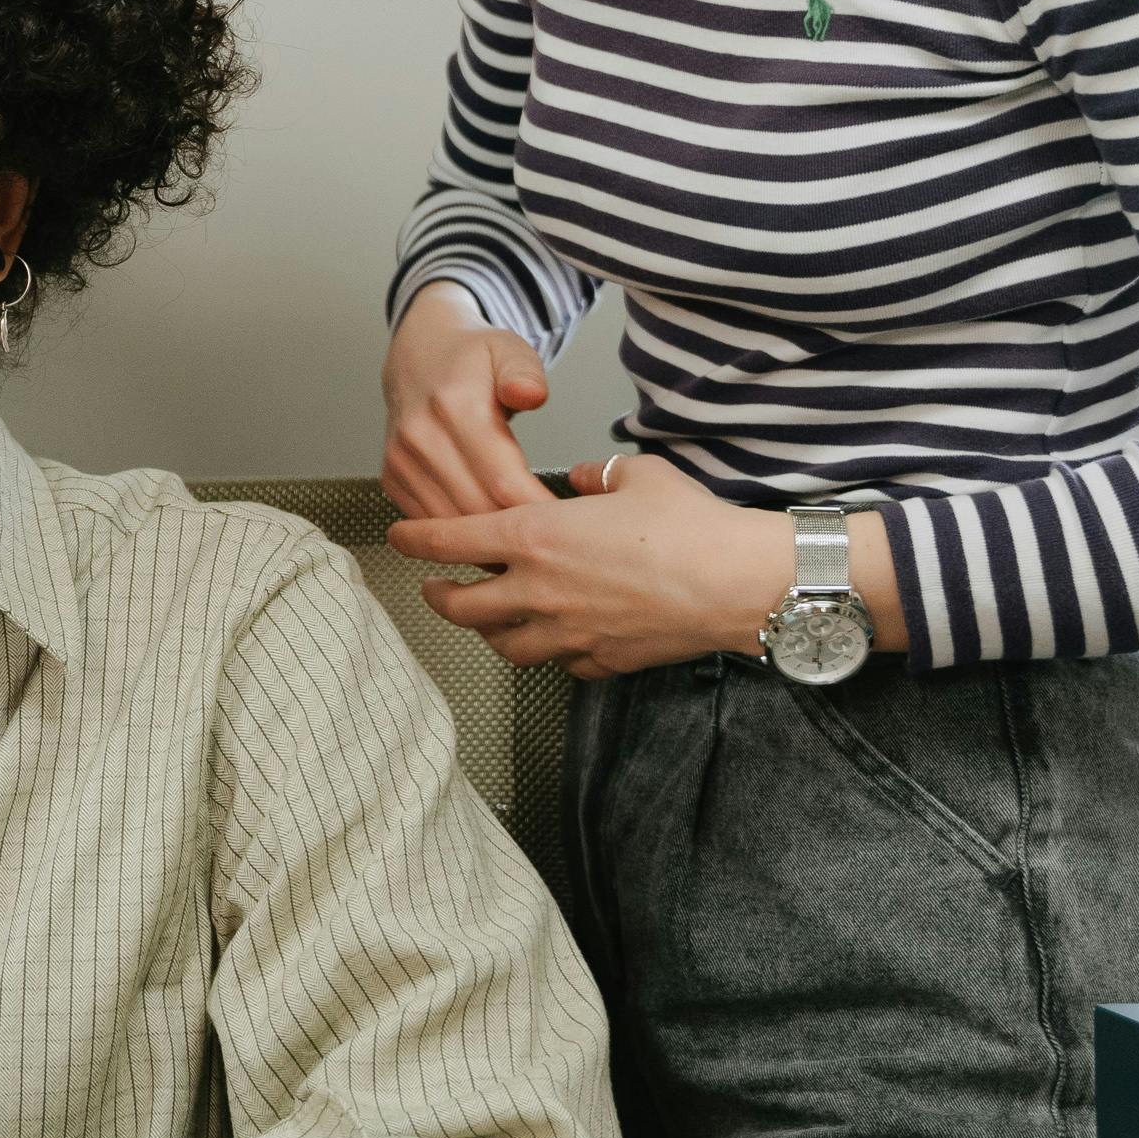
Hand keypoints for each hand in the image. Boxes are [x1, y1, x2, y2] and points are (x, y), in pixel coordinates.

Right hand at [380, 286, 557, 520]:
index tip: (569, 523)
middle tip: (553, 541)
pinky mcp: (392, 479)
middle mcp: (420, 437)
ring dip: (489, 541)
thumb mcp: (509, 349)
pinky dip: (460, 536)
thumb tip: (530, 395)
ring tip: (525, 545)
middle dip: (518, 534)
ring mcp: (401, 462)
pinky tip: (488, 534)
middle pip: (478, 510)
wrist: (417, 357)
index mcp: (454, 407)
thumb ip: (525, 371)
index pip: (503, 481)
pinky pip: (430, 523)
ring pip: (451, 525)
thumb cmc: (470, 359)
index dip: (539, 510)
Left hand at [392, 452, 886, 679]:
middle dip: (438, 597)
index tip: (399, 536)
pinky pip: (559, 663)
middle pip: (463, 606)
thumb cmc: (691, 524)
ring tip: (486, 619)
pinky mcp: (601, 661)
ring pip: (504, 644)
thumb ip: (598, 475)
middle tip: (431, 588)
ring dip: (488, 631)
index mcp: (537, 535)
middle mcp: (540, 590)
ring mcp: (568, 632)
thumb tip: (585, 477)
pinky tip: (554, 640)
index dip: (417, 539)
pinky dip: (548, 651)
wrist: (739, 582)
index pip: (451, 540)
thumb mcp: (637, 474)